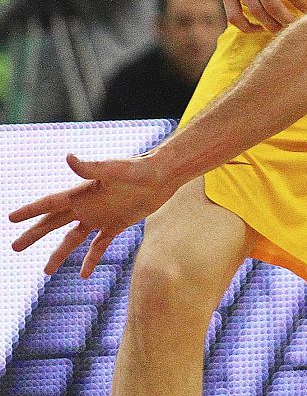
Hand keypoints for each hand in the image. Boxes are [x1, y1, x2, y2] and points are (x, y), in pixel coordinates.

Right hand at [9, 154, 180, 276]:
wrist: (164, 175)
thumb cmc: (140, 168)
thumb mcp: (115, 170)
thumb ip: (91, 167)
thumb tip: (68, 157)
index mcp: (81, 192)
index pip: (50, 203)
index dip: (30, 211)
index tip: (11, 218)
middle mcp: (87, 205)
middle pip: (54, 222)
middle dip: (34, 234)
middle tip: (15, 246)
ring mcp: (101, 216)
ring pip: (74, 239)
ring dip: (59, 254)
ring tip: (46, 271)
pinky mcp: (116, 225)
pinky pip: (99, 246)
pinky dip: (90, 260)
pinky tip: (83, 275)